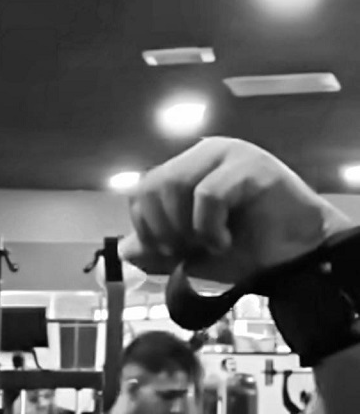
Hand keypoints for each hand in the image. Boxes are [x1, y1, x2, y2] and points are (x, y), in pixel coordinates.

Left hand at [120, 137, 352, 284]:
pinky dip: (209, 227)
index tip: (167, 253)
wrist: (290, 258)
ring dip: (185, 227)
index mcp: (186, 170)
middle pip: (152, 185)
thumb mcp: (188, 257)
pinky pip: (208, 193)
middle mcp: (204, 155)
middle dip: (162, 229)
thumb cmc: (244, 251)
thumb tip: (123, 249)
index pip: (141, 189)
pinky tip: (225, 240)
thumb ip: (155, 251)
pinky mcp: (250, 165)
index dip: (145, 227)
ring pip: (176, 184)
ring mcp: (228, 154)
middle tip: (185, 251)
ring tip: (207, 245)